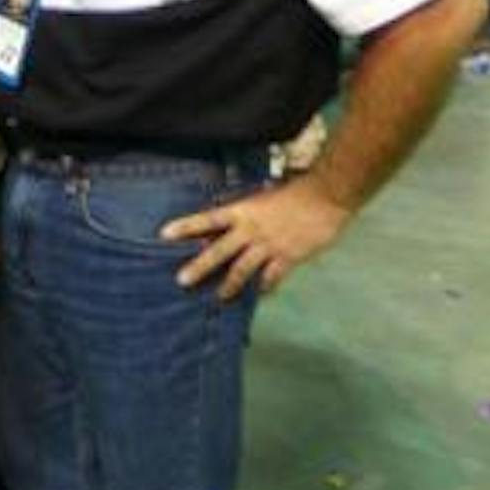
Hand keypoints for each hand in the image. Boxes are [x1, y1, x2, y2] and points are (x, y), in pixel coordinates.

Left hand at [161, 176, 352, 298]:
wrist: (325, 197)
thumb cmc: (293, 192)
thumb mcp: (262, 198)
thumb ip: (245, 212)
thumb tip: (228, 222)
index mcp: (242, 211)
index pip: (207, 219)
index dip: (185, 226)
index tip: (163, 234)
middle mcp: (250, 230)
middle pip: (219, 251)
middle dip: (199, 267)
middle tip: (181, 280)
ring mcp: (268, 246)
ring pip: (242, 270)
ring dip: (229, 285)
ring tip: (218, 298)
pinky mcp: (288, 258)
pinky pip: (272, 278)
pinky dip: (264, 287)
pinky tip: (259, 295)